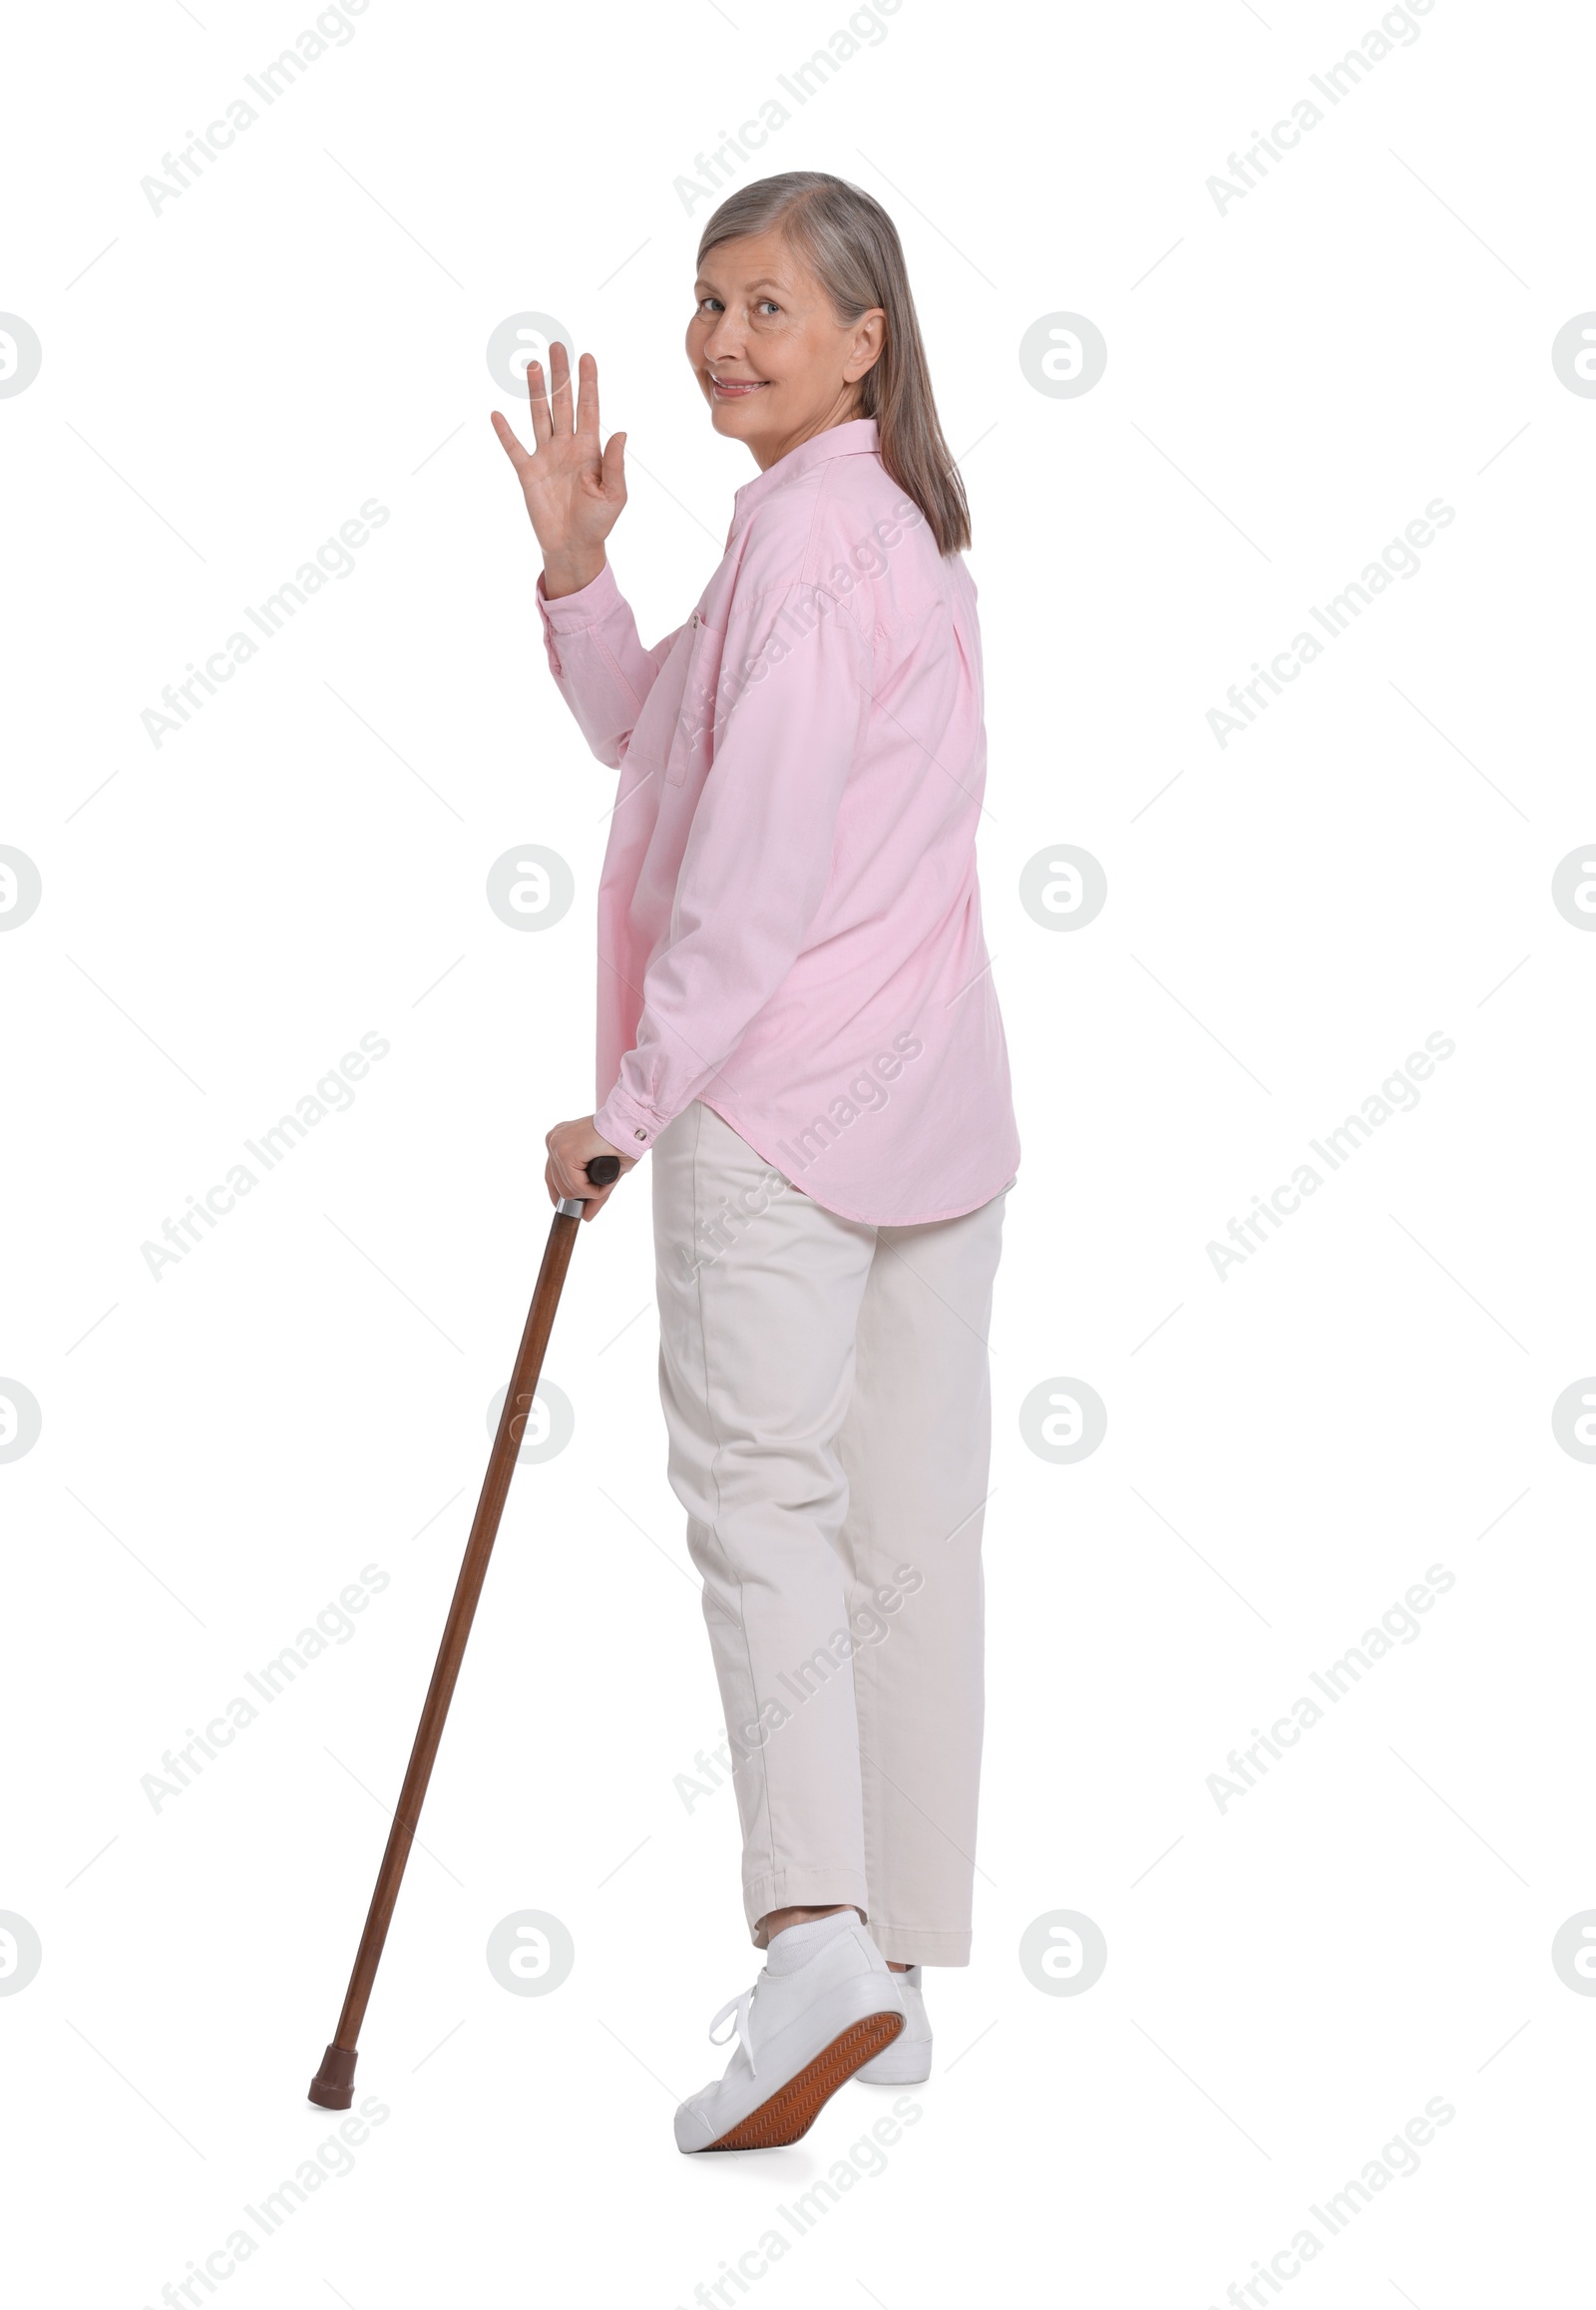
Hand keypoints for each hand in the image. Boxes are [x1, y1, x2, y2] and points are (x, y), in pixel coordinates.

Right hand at [490, 344, 626, 596]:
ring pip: (540, 416)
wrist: (573, 546)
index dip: (588, 383)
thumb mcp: (615, 495)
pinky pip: (514, 448)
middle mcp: (566, 446)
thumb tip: (620, 432)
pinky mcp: (527, 472)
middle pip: (563, 402)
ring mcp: (546, 456)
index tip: (586, 357)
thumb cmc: (598, 522)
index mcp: (589, 449)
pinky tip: (497, 414)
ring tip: (533, 365)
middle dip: (560, 375)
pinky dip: (505, 432)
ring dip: (536, 392)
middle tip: (557, 346)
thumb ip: (616, 464)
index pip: (589, 408)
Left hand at [544, 1117, 633, 1221]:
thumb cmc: (624, 1139)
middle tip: (598, 1192)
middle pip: (557, 1184)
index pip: (551, 1174)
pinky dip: (592, 1191)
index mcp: (559, 1139)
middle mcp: (554, 1139)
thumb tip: (586, 1217)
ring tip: (606, 1181)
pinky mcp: (566, 1152)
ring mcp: (557, 1145)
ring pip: (567, 1189)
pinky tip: (603, 1182)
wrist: (634, 1122)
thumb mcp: (604, 1170)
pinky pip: (576, 1186)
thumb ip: (592, 1192)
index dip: (560, 1194)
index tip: (574, 1206)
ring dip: (590, 1192)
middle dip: (580, 1194)